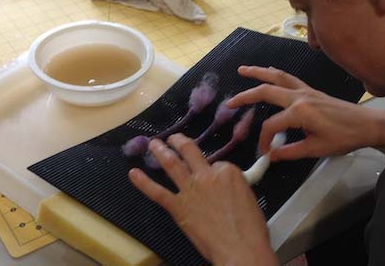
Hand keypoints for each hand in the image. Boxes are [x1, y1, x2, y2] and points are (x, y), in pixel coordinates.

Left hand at [129, 134, 278, 265]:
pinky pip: (158, 192)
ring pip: (172, 165)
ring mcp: (190, 189)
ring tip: (153, 143)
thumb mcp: (249, 197)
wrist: (239, 247)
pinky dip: (144, 182)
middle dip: (179, 142)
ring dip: (161, 151)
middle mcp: (207, 175)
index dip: (215, 170)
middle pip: (190, 152)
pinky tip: (134, 174)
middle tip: (173, 138)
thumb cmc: (250, 227)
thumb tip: (224, 188)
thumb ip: (234, 186)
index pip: (218, 164)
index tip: (215, 176)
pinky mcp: (178, 207)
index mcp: (228, 172)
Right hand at [227, 66, 384, 159]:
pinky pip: (289, 78)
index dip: (265, 140)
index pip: (272, 125)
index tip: (265, 153)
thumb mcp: (316, 149)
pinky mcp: (312, 90)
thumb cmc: (344, 138)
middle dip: (246, 96)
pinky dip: (275, 74)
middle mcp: (299, 97)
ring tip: (242, 69)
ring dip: (259, 73)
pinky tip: (268, 72)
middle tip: (229, 102)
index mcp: (300, 112)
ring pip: (277, 77)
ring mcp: (306, 91)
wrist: (368, 125)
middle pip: (267, 92)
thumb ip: (290, 152)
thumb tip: (270, 156)